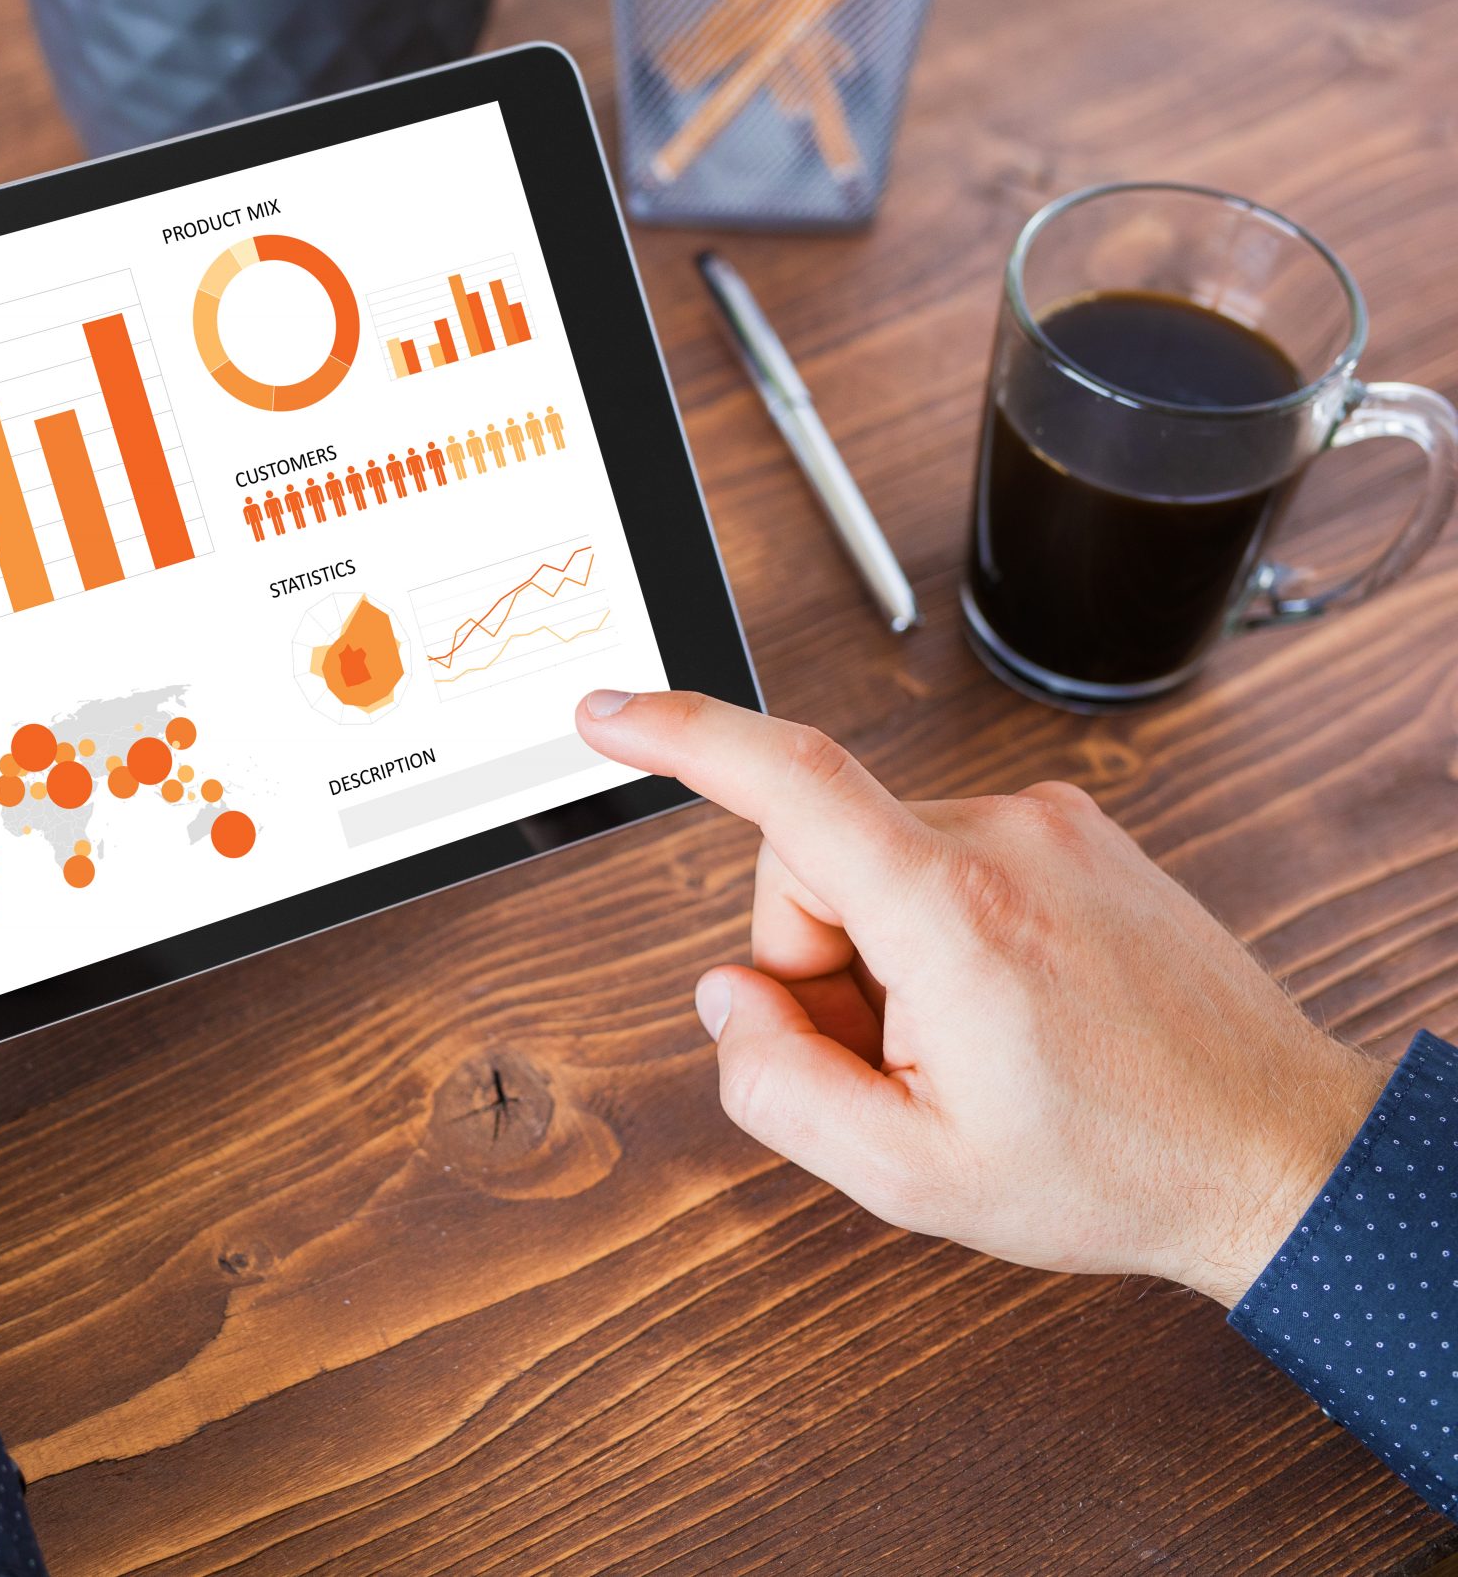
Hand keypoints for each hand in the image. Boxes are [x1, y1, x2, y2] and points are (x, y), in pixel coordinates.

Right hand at [574, 689, 1389, 1305]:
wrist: (1281, 1152)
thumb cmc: (1119, 1167)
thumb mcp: (911, 1175)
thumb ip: (778, 1087)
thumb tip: (730, 1001)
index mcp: (952, 910)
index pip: (789, 782)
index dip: (680, 736)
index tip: (606, 714)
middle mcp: (1003, 837)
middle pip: (812, 862)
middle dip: (816, 962)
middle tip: (891, 1062)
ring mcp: (1049, 827)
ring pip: (877, 865)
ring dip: (883, 955)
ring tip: (965, 1049)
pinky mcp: (1077, 834)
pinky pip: (946, 863)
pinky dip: (939, 935)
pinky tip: (1005, 1016)